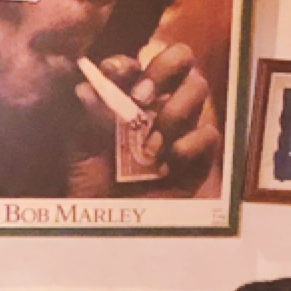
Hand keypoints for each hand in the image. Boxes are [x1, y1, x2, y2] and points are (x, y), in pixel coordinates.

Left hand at [72, 46, 221, 195]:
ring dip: (174, 111)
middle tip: (141, 98)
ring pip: (198, 88)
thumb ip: (86, 121)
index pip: (133, 63)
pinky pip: (209, 135)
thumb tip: (86, 89)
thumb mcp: (82, 155)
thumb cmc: (94, 191)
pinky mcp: (199, 157)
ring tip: (151, 144)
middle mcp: (158, 105)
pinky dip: (190, 144)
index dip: (125, 62)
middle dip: (163, 69)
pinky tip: (169, 163)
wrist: (113, 232)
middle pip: (181, 58)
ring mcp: (182, 127)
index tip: (113, 74)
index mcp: (126, 98)